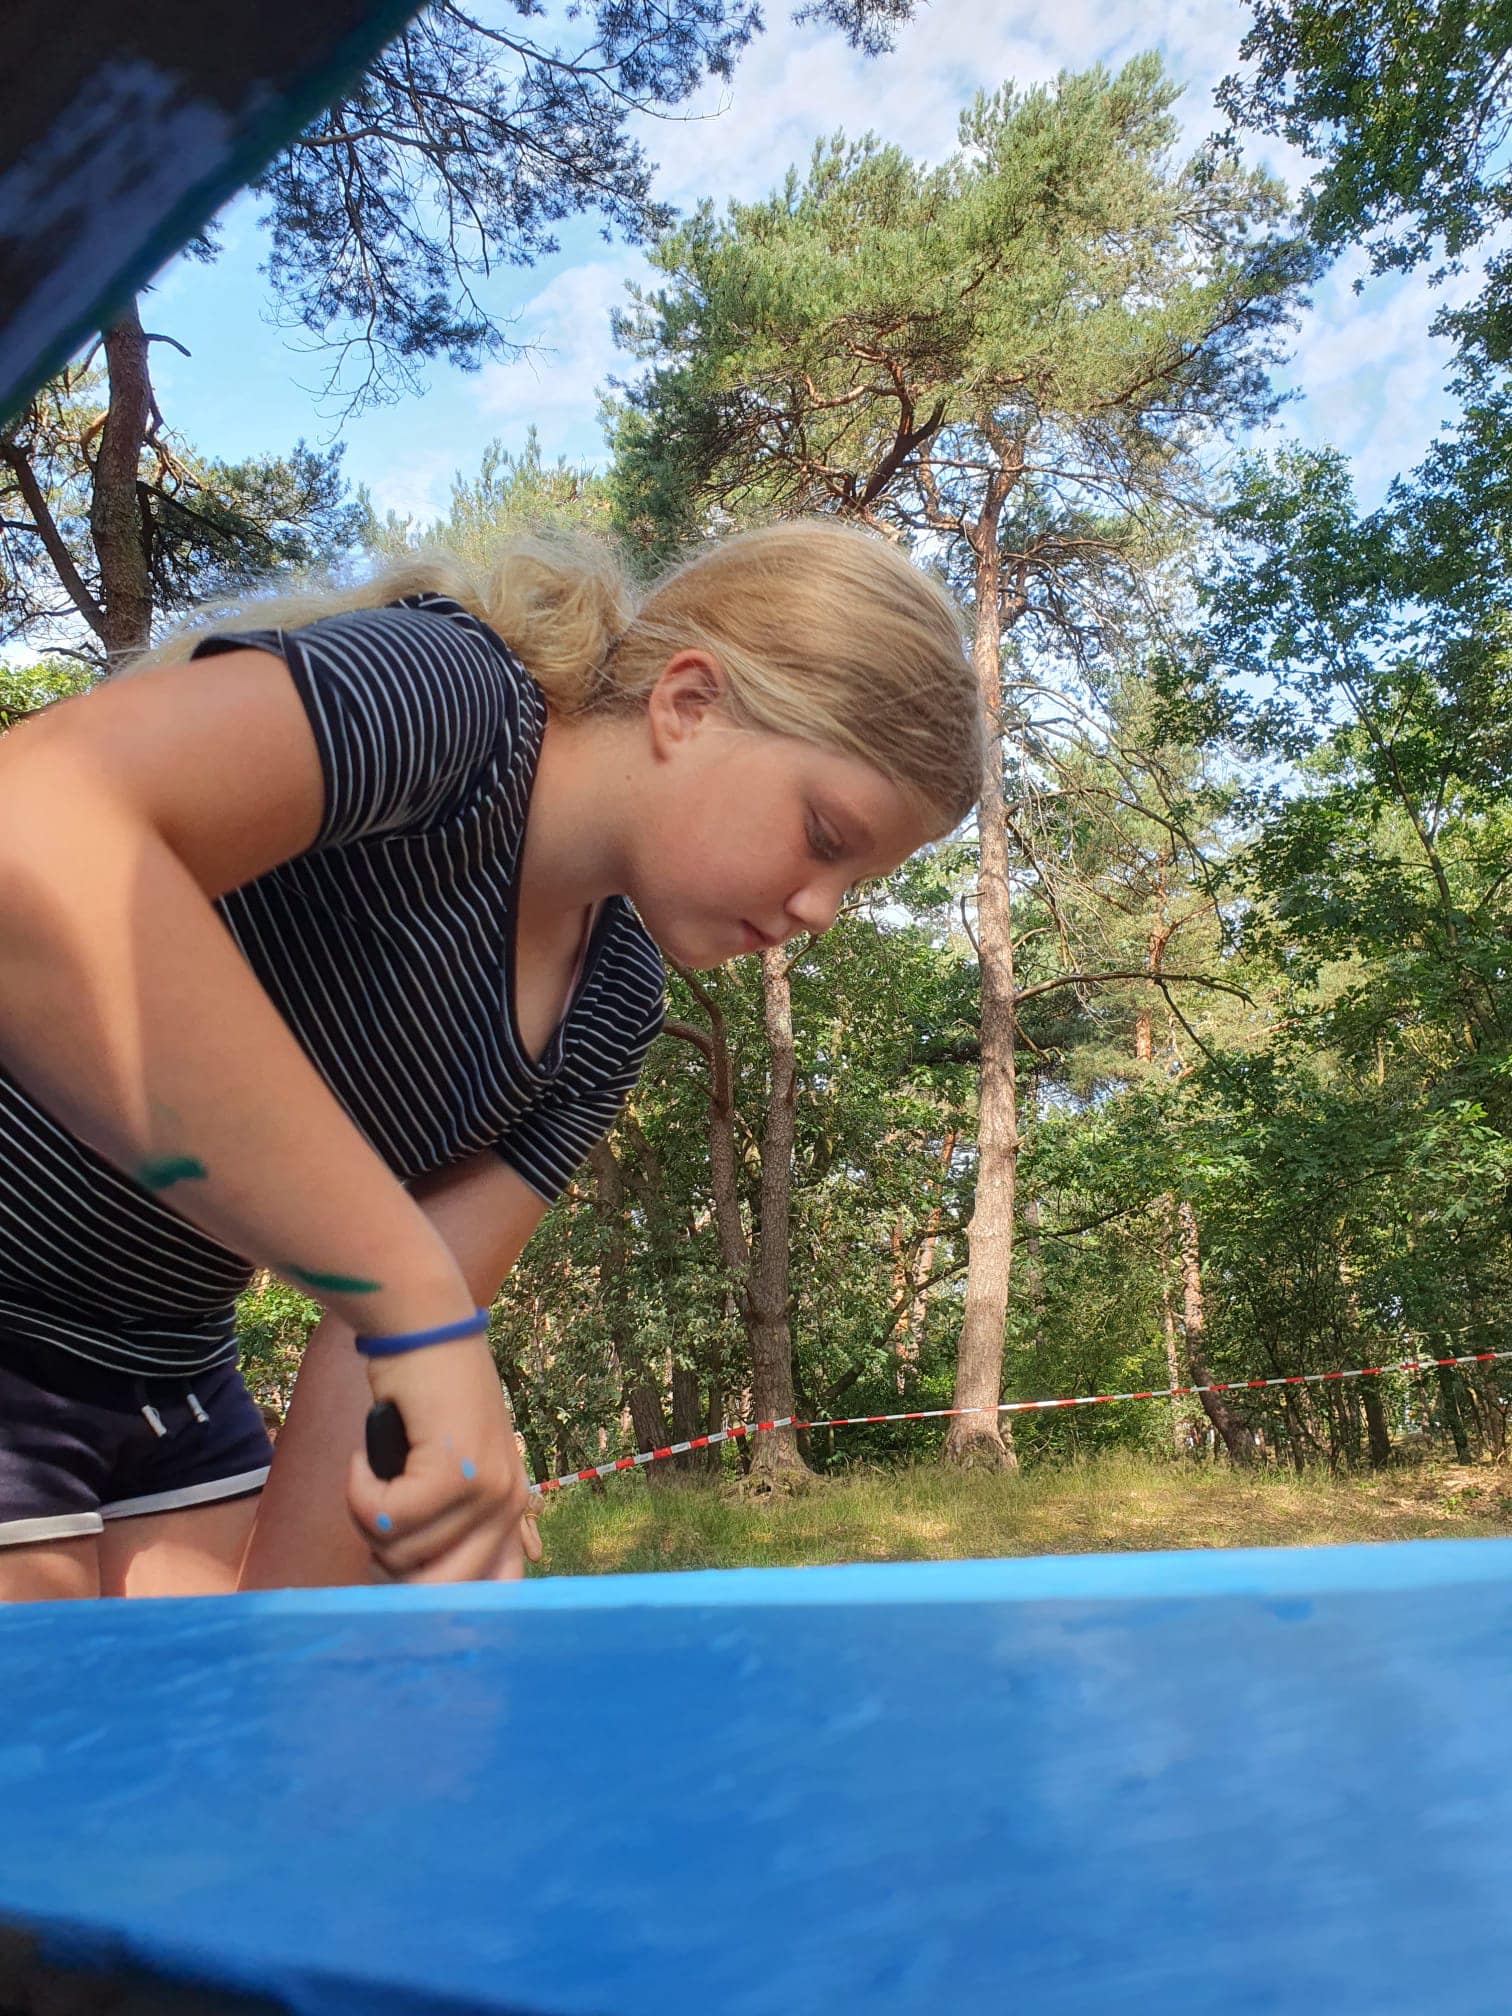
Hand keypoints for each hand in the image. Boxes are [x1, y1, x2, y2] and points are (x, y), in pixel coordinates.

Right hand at [346, 1334, 532, 1582]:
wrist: (426, 1331)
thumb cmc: (425, 1402)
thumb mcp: (446, 1471)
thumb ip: (443, 1526)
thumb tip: (408, 1593)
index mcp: (511, 1512)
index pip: (494, 1594)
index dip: (441, 1606)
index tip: (401, 1595)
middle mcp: (508, 1506)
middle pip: (436, 1591)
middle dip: (387, 1563)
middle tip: (376, 1514)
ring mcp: (486, 1490)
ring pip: (400, 1553)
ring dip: (367, 1515)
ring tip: (375, 1470)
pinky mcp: (452, 1472)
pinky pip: (383, 1517)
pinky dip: (357, 1490)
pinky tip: (364, 1457)